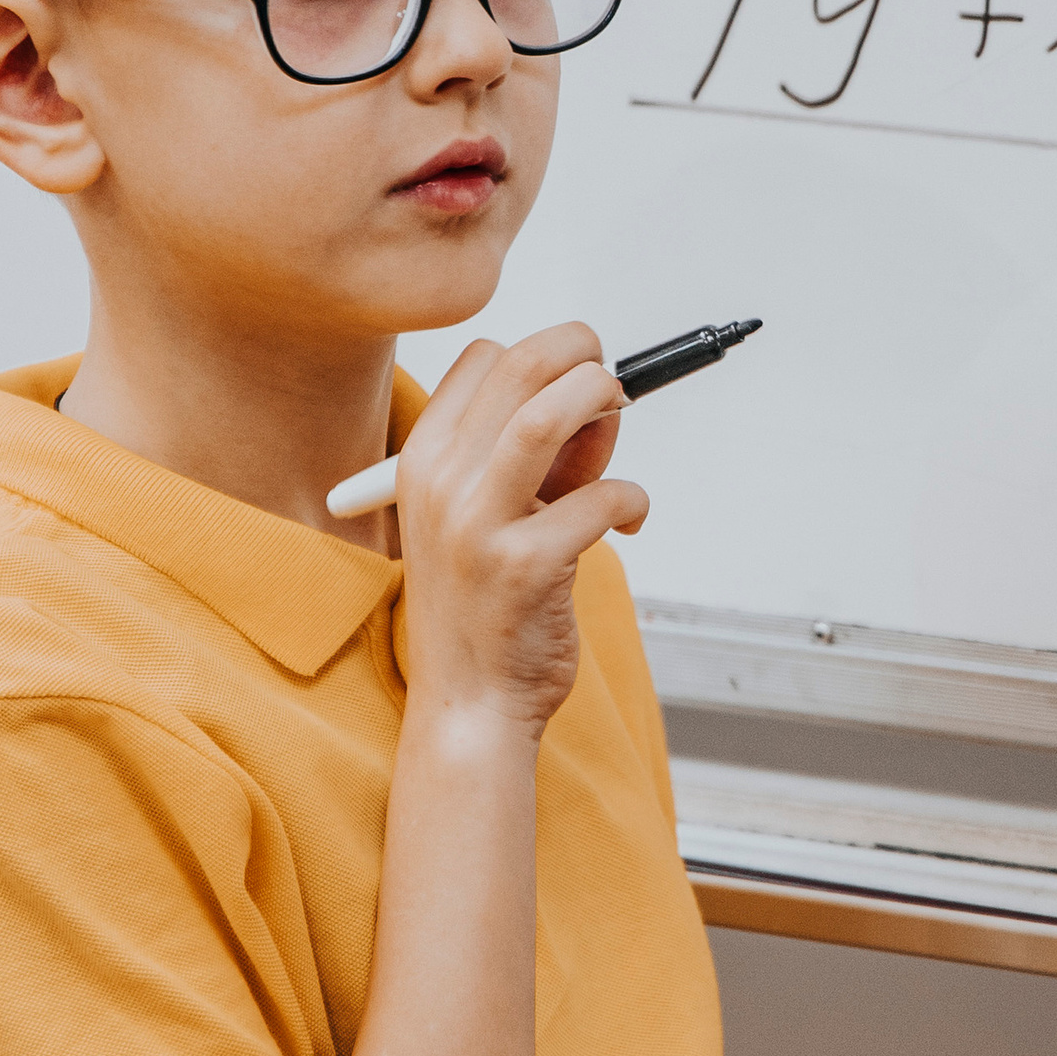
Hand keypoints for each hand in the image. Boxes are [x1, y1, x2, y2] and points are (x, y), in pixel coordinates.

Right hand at [393, 322, 648, 740]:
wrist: (469, 703)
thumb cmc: (487, 604)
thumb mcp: (498, 515)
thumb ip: (548, 456)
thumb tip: (603, 400)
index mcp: (422, 460)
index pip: (484, 358)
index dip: (543, 358)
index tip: (573, 389)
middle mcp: (441, 483)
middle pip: (520, 366)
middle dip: (583, 352)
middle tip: (613, 383)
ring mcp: (477, 524)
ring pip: (549, 412)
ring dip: (602, 397)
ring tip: (621, 416)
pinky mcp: (525, 566)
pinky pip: (603, 497)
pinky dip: (634, 498)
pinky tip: (633, 521)